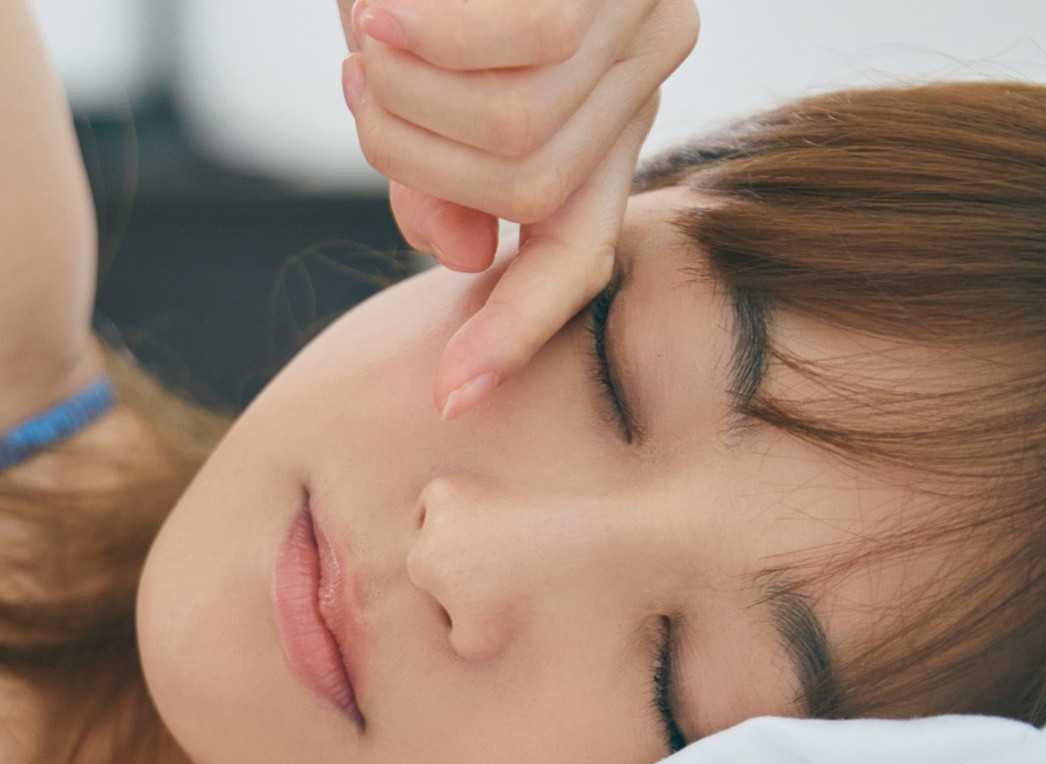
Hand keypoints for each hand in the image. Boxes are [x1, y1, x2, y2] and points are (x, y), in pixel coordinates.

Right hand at [335, 0, 699, 416]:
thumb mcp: (431, 61)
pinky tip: (375, 5)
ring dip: (405, 96)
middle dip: (411, 159)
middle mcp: (645, 71)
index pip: (580, 256)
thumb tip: (461, 255)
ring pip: (513, 139)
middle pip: (523, 196)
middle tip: (355, 85)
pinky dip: (426, 42)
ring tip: (363, 29)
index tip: (451, 397)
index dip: (516, 333)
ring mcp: (641, 18)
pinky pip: (513, 54)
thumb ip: (447, 163)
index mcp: (609, 111)